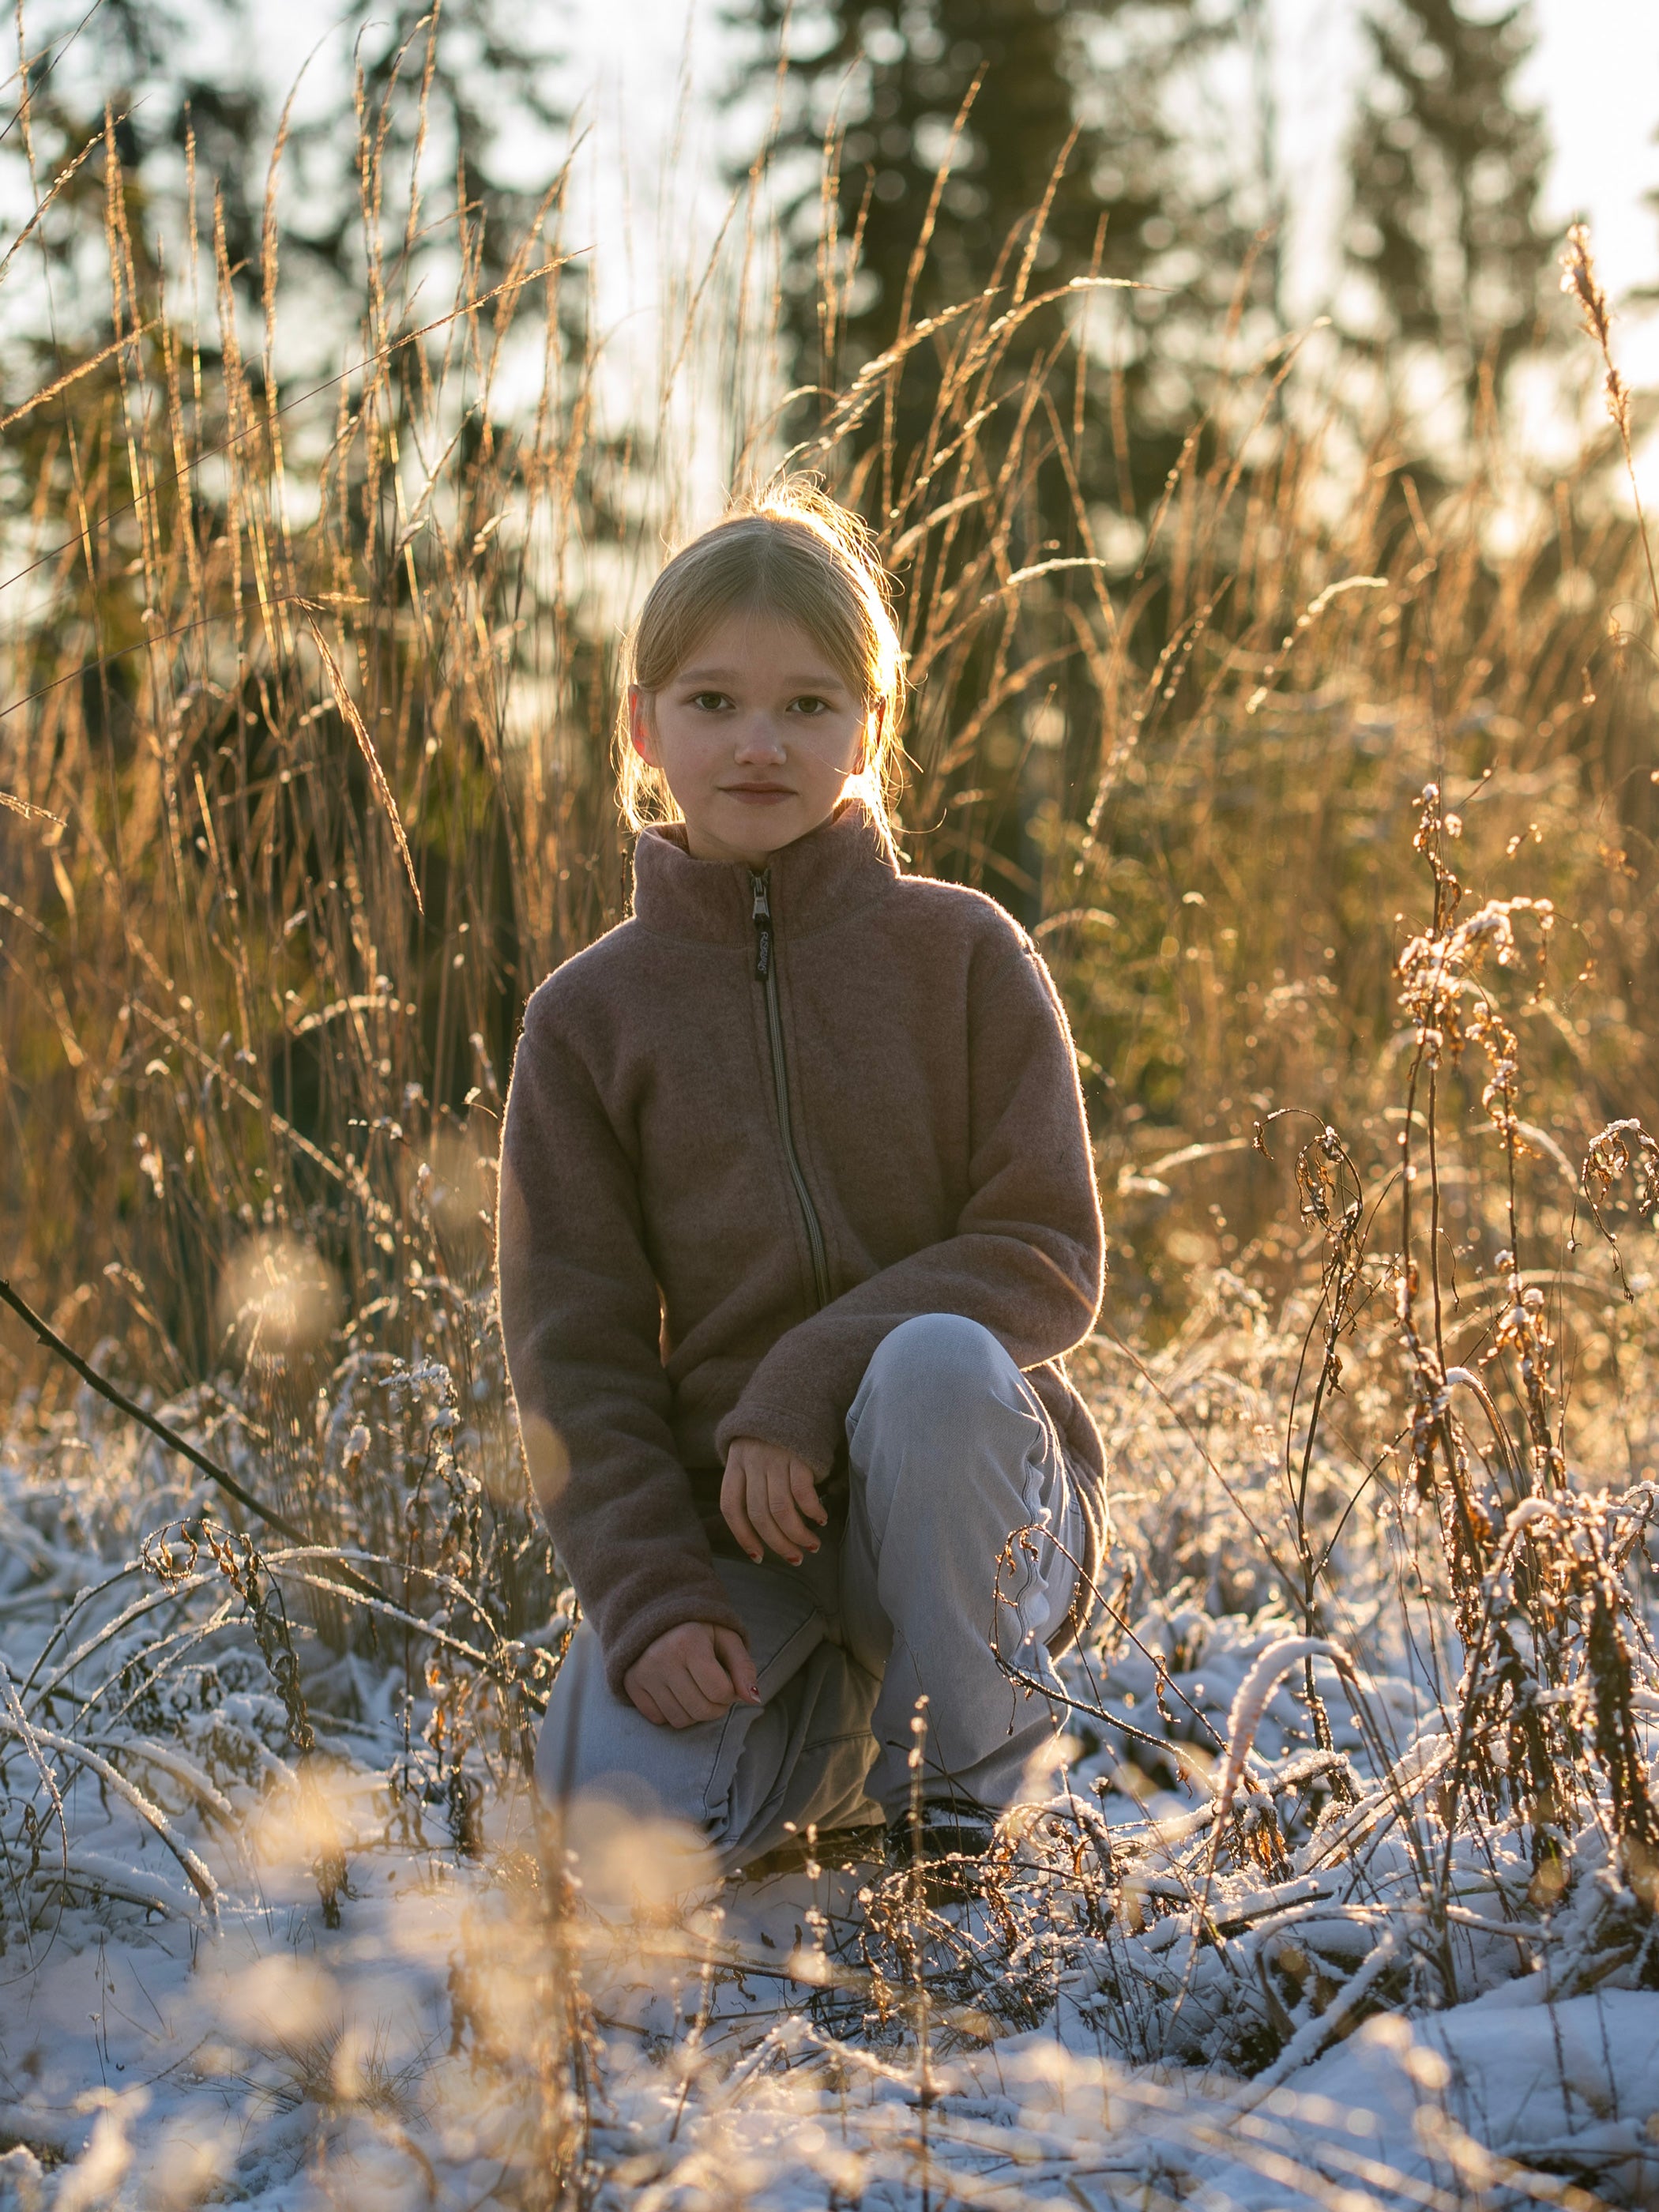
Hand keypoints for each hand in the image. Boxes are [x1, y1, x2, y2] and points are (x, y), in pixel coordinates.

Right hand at [623, 1620, 759, 1727]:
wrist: (657, 1616)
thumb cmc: (699, 1630)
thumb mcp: (726, 1638)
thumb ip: (743, 1667)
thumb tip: (754, 1699)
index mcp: (688, 1641)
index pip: (720, 1691)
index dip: (730, 1693)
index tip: (727, 1681)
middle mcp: (662, 1658)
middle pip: (701, 1710)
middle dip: (716, 1707)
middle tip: (714, 1690)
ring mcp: (643, 1673)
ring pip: (680, 1720)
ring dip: (694, 1712)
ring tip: (695, 1689)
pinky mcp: (631, 1684)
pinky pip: (658, 1719)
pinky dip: (672, 1711)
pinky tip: (675, 1691)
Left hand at [721, 1438, 826, 1565]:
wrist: (793, 1393)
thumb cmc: (772, 1433)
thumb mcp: (749, 1452)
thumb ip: (749, 1480)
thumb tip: (759, 1525)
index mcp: (735, 1463)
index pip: (730, 1507)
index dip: (742, 1536)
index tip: (757, 1557)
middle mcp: (752, 1462)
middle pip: (758, 1514)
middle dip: (777, 1543)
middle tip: (794, 1558)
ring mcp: (775, 1458)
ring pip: (781, 1509)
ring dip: (797, 1534)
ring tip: (811, 1545)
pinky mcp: (799, 1454)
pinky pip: (802, 1491)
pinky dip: (812, 1510)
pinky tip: (820, 1519)